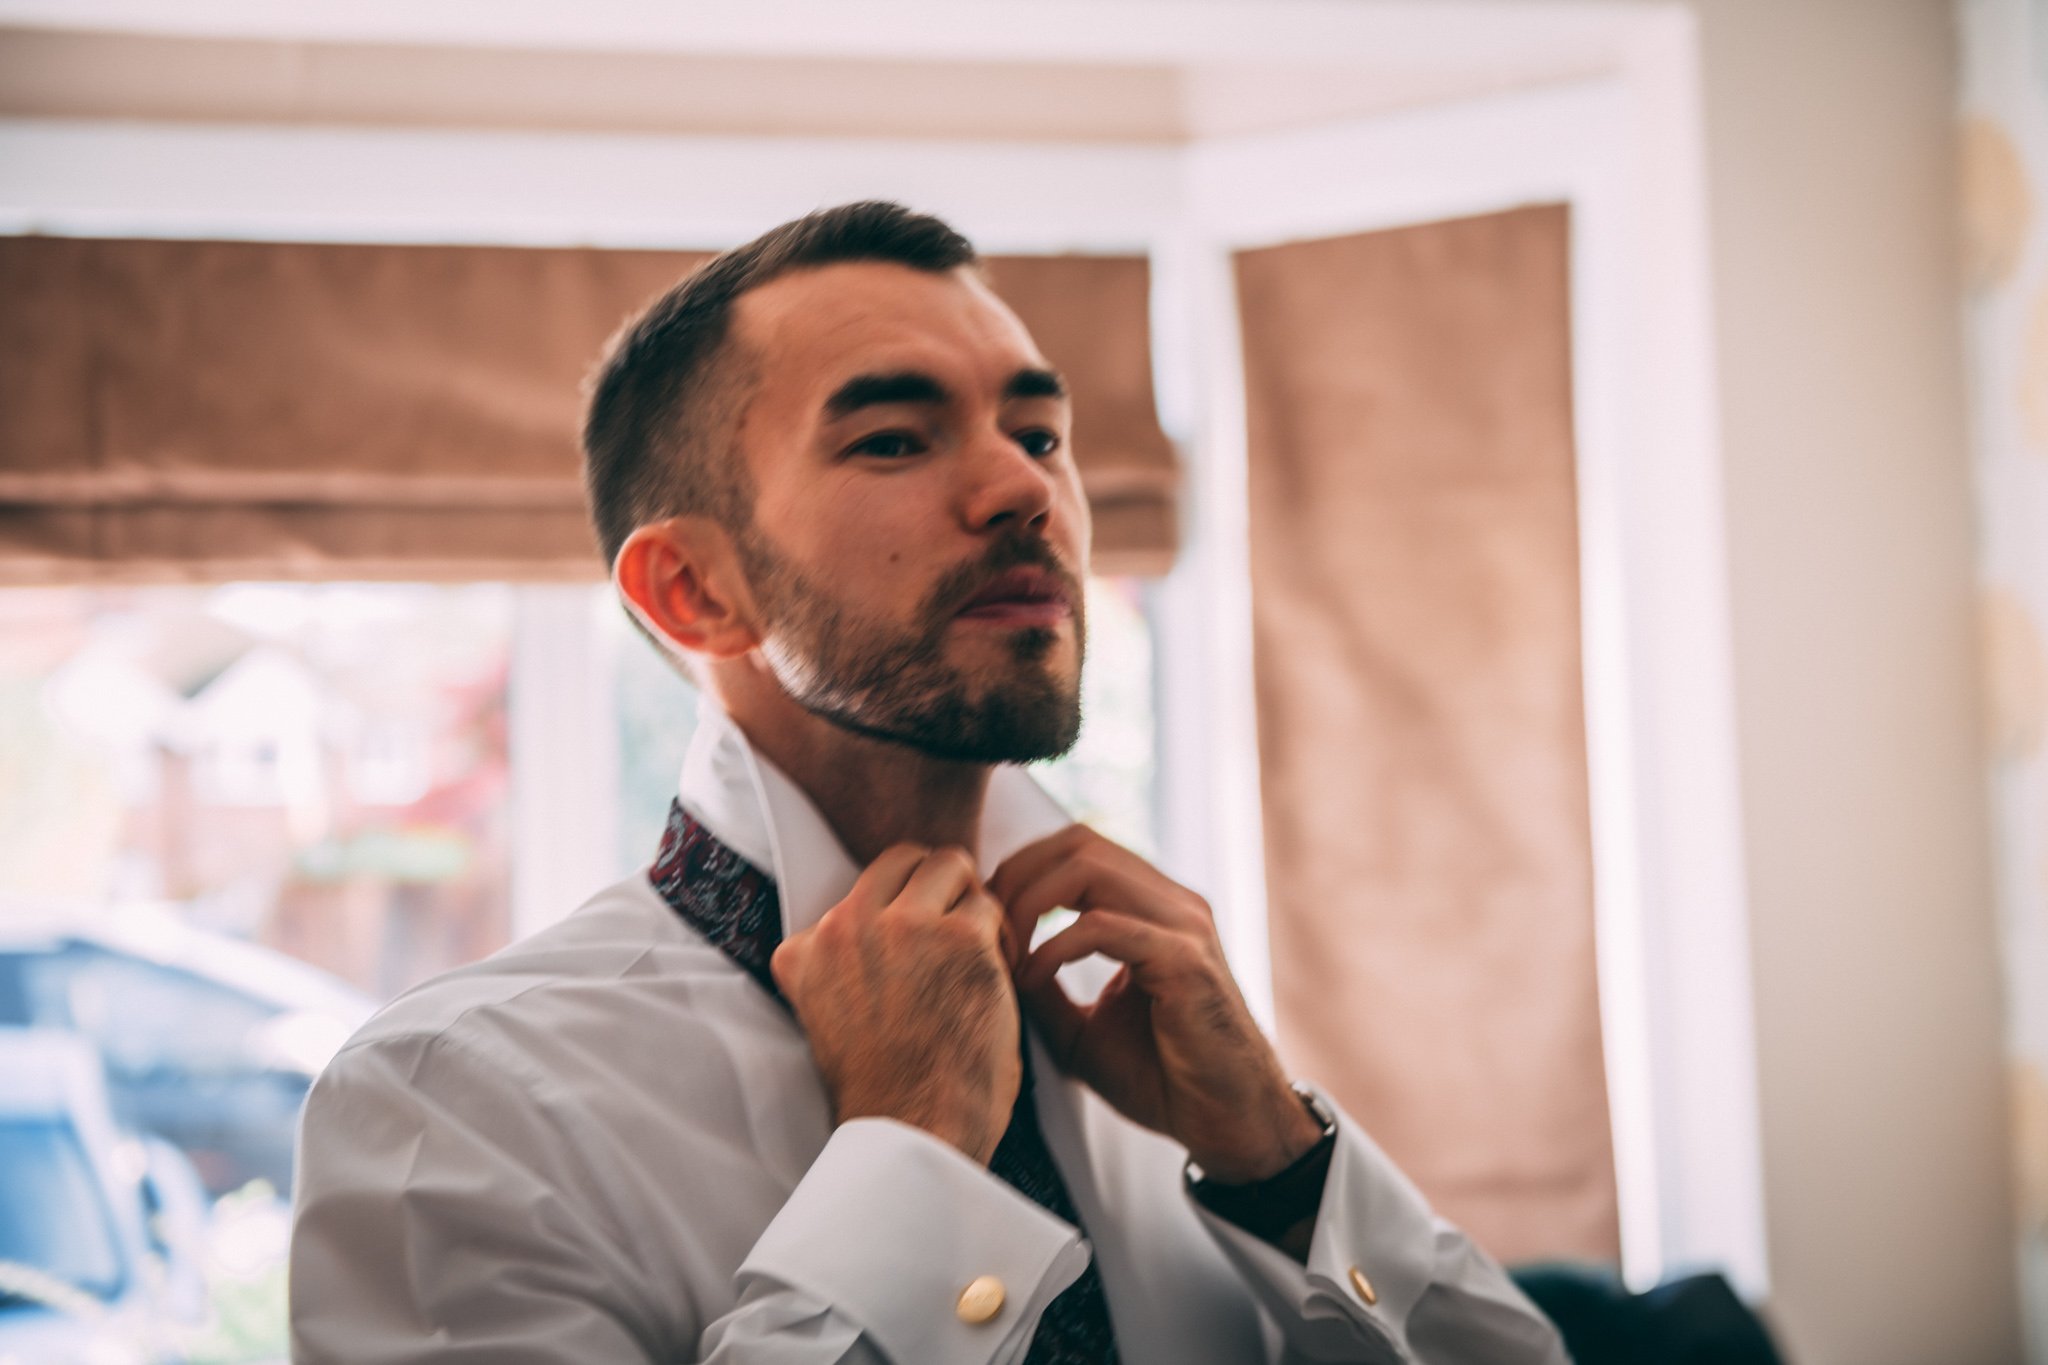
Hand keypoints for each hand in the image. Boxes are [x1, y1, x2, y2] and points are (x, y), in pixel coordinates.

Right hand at [771, 844, 1020, 1166]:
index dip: (898, 910)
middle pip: (904, 859)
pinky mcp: (960, 939)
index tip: (916, 944)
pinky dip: (1001, 936)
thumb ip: (845, 961)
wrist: (914, 1132)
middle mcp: (847, 926)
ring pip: (950, 867)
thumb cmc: (884, 1087)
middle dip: (936, 885)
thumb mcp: (830, 1014)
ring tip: (979, 951)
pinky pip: (989, 907)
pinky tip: (1000, 973)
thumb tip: (889, 915)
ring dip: (969, 904)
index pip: (861, 888)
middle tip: (955, 928)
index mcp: (806, 949)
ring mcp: (904, 927)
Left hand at [992, 826, 1322, 1184]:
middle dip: (1017, 876)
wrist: (1225, 1124)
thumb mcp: (1081, 1028)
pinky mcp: (1185, 961)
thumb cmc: (1162, 1079)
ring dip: (1030, 904)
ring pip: (1089, 869)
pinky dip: (1054, 946)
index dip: (1021, 872)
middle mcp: (1172, 904)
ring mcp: (1183, 926)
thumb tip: (993, 957)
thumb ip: (1044, 987)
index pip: (1077, 849)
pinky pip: (1103, 926)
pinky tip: (1032, 979)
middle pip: (1078, 843)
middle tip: (985, 927)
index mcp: (1152, 909)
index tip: (985, 921)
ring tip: (1006, 952)